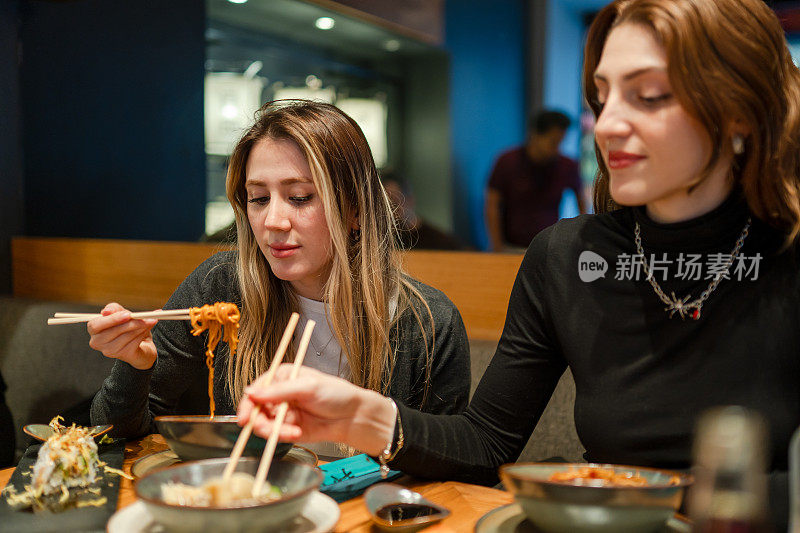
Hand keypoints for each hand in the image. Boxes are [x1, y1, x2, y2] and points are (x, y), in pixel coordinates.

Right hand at [87, 302, 157, 369]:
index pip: (95, 325)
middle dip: (131, 323)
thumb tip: (106, 311)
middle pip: (114, 331)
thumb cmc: (126, 325)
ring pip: (126, 336)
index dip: (112, 320)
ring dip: (141, 327)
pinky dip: (143, 334)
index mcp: (94, 330)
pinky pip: (134, 342)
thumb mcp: (121, 313)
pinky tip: (146, 330)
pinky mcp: (123, 355)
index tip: (128, 314)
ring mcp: (109, 351)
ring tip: (150, 321)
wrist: (140, 344)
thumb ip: (114, 309)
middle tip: (145, 317)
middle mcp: (98, 342)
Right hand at [238, 365, 395, 455]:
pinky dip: (283, 436)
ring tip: (293, 431)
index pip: (256, 389)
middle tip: (268, 428)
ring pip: (264, 425)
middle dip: (260, 421)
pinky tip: (297, 433)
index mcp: (283, 377)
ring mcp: (284, 413)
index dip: (248, 403)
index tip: (245, 417)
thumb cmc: (336, 394)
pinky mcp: (289, 429)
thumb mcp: (308, 387)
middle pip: (256, 410)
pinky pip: (276, 435)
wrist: (353, 416)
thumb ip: (279, 391)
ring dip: (275, 431)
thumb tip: (252, 393)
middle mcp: (280, 395)